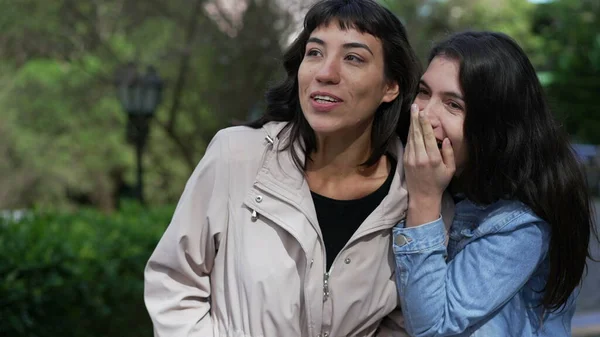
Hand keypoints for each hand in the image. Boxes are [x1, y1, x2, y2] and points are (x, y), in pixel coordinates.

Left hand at [404, 104, 455, 226]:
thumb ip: (449, 153)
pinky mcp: (405, 160)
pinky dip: (409, 134)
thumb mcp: (450, 169)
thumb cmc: (439, 183)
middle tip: (415, 106)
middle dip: (416, 119)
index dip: (425, 123)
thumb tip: (447, 139)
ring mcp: (411, 158)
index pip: (428, 137)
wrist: (423, 196)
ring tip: (413, 112)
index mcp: (433, 158)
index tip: (424, 112)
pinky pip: (408, 144)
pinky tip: (411, 126)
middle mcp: (420, 157)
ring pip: (411, 137)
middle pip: (417, 133)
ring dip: (411, 124)